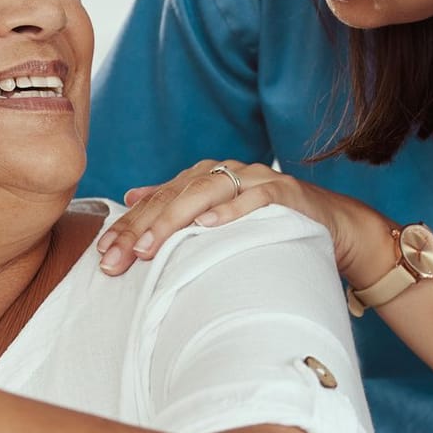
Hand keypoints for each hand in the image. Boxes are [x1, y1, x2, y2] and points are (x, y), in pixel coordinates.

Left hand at [96, 159, 394, 284]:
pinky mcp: (281, 191)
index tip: (103, 255)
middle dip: (141, 229)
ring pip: (205, 193)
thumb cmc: (266, 225)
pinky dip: (230, 211)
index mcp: (202, 178)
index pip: (157, 202)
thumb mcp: (217, 216)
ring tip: (149, 247)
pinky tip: (207, 227)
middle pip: (173, 197)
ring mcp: (252, 179)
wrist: (329, 223)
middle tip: (117, 258)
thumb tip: (132, 196)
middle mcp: (223, 173)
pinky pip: (252, 198)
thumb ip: (177, 204)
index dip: (128, 227)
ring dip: (175, 220)